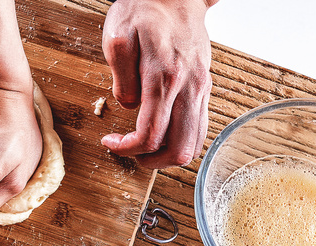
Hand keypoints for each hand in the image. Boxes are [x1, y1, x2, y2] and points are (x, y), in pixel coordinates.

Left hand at [101, 0, 215, 167]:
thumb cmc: (142, 12)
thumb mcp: (117, 38)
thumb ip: (121, 77)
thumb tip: (128, 105)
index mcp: (164, 77)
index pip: (150, 133)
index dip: (127, 148)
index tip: (110, 143)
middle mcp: (188, 87)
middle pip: (178, 148)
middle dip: (150, 160)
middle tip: (129, 153)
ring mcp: (201, 88)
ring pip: (194, 143)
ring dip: (167, 155)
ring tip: (145, 148)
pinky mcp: (205, 87)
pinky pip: (200, 128)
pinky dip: (181, 140)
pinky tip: (162, 132)